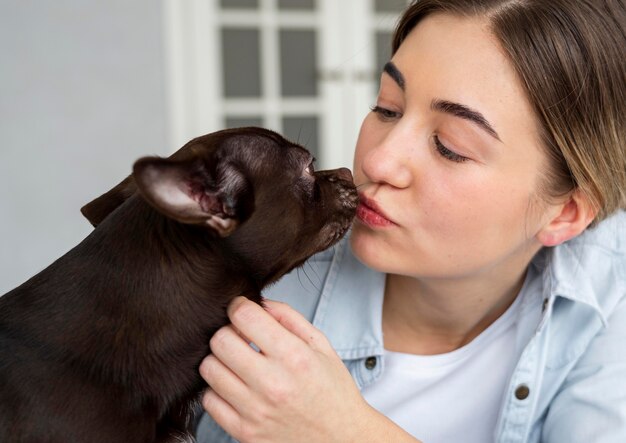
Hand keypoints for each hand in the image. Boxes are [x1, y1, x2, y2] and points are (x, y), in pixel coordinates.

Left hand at [198, 296, 376, 442]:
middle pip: (220, 341)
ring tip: (238, 363)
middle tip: (240, 337)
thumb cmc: (333, 391)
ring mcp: (255, 411)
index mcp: (294, 357)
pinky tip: (236, 387)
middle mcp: (273, 384)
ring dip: (220, 360)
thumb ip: (289, 317)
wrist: (342, 439)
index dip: (238, 306)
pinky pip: (209, 401)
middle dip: (227, 331)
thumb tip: (258, 302)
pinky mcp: (244, 432)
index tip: (241, 309)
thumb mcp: (321, 346)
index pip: (244, 317)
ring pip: (209, 369)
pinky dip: (217, 390)